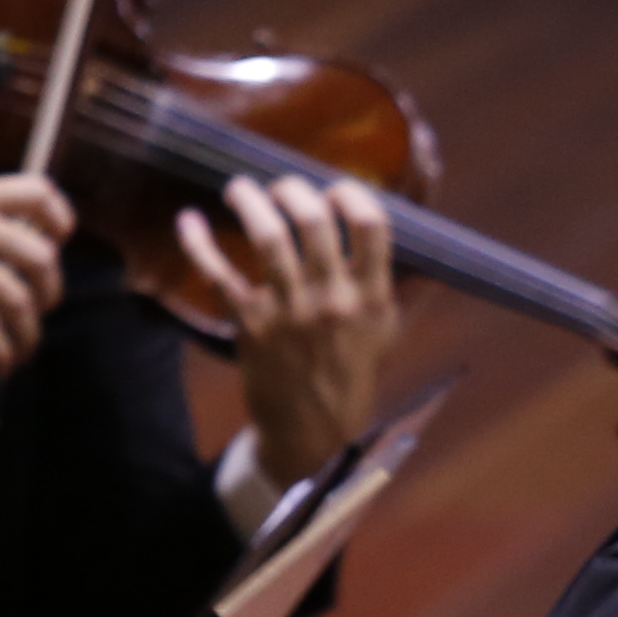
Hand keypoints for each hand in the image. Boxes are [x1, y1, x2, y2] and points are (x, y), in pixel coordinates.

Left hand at [186, 169, 403, 482]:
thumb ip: (403, 289)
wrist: (311, 429)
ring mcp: (289, 310)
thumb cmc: (351, 375)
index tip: (334, 187)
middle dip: (292, 190)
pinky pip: (219, 273)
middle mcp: (332, 299)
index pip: (371, 225)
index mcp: (370, 297)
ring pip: (267, 237)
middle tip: (279, 187)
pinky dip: (199, 244)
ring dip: (249, 201)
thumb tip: (429, 253)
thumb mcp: (388, 332)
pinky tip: (188, 221)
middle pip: (313, 220)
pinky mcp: (250, 323)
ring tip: (239, 188)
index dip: (350, 193)